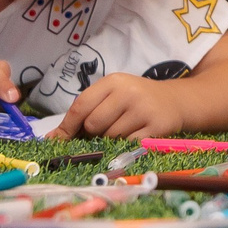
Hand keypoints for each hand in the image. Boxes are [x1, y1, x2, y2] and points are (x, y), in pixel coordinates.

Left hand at [51, 74, 183, 140]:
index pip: (81, 105)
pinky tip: (135, 134)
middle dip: (93, 133)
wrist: (175, 101)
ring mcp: (143, 110)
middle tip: (104, 128)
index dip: (67, 126)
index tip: (58, 140)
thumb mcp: (112, 95)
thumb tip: (53, 137)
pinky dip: (126, 145)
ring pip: (110, 137)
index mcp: (113, 81)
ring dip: (111, 139)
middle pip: (93, 124)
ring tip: (124, 128)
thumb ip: (85, 111)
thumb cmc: (135, 99)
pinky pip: (127, 145)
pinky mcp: (156, 128)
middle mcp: (128, 93)